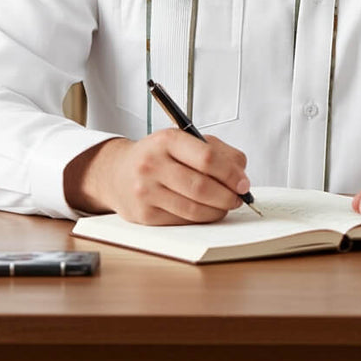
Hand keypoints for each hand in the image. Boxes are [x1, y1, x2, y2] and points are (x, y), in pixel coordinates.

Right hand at [63, 130, 251, 224]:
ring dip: (217, 210)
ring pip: (193, 208)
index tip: (243, 183)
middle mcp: (153, 164)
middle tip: (238, 197)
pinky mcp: (145, 214)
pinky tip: (206, 212)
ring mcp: (146, 191)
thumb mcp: (184, 140)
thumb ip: (217, 150)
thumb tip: (241, 172)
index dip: (230, 173)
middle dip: (227, 195)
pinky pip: (182, 221)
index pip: (207, 158)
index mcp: (167, 140)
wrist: (118, 172)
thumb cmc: (158, 155)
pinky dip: (200, 218)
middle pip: (201, 186)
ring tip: (225, 205)